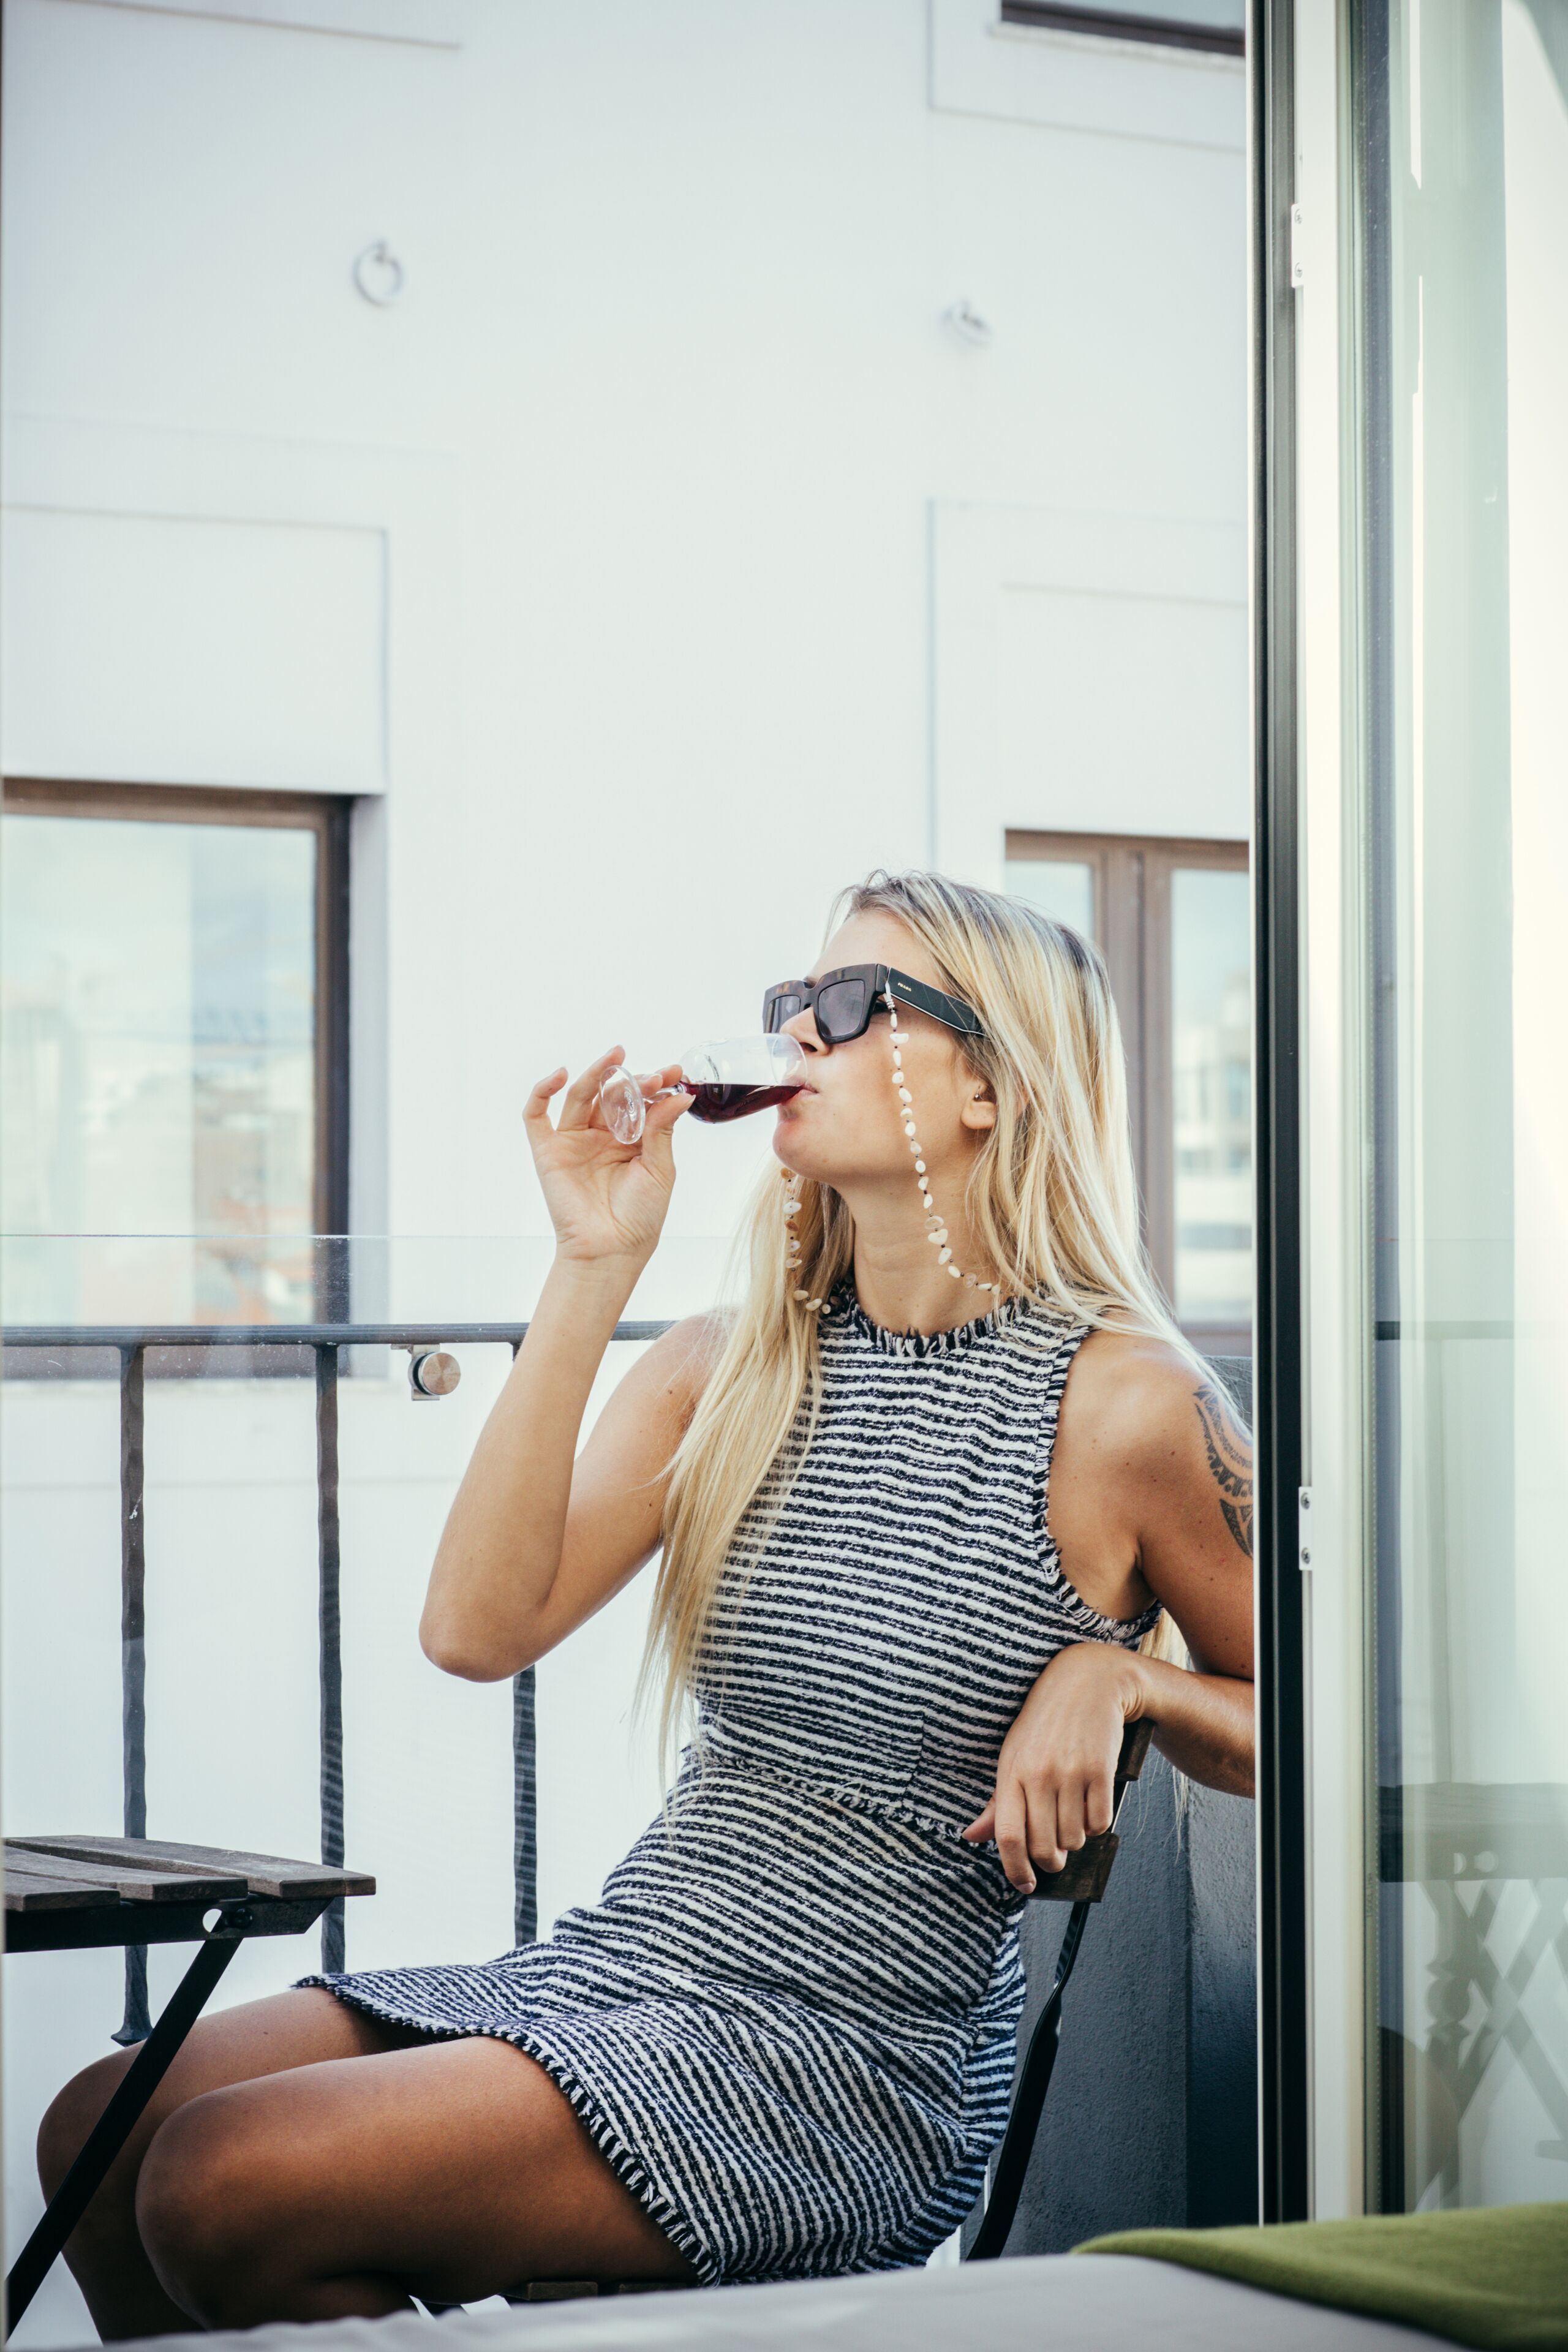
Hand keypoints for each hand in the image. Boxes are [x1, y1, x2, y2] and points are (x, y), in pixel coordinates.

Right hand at [524, 1049, 689, 1268]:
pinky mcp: (548, 1151)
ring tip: (616, 1060)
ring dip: (596, 1075)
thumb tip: (678, 1096)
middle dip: (631, 1080)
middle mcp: (602, 1136)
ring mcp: (574, 1141)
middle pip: (611, 1094)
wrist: (612, 1250)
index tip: (675, 1073)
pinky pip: (536, 1116)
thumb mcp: (659, 1169)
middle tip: (653, 1076)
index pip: (640, 1101)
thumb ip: (662, 1129)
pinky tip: (560, 1075)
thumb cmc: (639, 1217)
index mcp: (631, 1140)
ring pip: (580, 1096)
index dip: (655, 1085)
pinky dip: (543, 1091)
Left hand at [961, 1642, 1145, 1893]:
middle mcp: (1039, 1774)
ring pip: (1075, 1838)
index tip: (1024, 1885)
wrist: (1087, 1682)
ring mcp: (1071, 1773)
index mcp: (1011, 1772)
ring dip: (1077, 1839)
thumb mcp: (1012, 1754)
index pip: (1007, 1835)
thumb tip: (972, 1837)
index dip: (1015, 1869)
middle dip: (1052, 1861)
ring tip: (1073, 1816)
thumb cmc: (1044, 1723)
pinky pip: (1101, 1822)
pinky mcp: (1101, 1770)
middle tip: (1056, 1856)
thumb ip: (996, 1801)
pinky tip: (1091, 1805)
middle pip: (1045, 1846)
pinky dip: (1098, 1824)